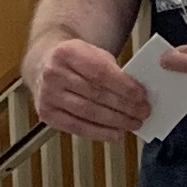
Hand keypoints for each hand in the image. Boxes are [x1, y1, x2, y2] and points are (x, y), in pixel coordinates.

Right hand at [27, 33, 147, 141]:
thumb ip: (112, 70)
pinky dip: (99, 133)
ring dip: (115, 121)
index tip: (142, 95)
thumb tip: (136, 95)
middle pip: (95, 94)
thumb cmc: (75, 61)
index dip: (123, 86)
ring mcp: (47, 95)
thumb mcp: (93, 53)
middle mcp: (53, 74)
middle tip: (143, 112)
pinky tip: (116, 133)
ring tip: (133, 123)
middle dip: (124, 106)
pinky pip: (77, 127)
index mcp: (67, 52)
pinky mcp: (47, 114)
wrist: (44, 64)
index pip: (100, 72)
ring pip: (88, 112)